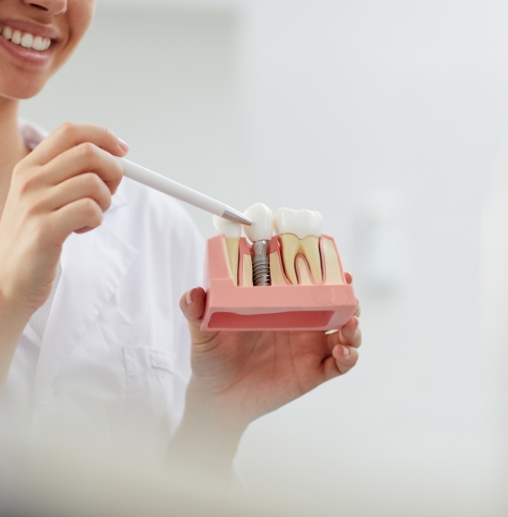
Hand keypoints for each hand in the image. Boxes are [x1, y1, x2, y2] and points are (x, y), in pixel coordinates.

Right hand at [0, 122, 126, 317]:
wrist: (7, 279)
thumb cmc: (33, 238)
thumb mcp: (43, 198)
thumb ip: (69, 176)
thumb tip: (114, 158)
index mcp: (30, 167)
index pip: (71, 131)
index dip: (103, 136)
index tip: (122, 151)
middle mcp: (30, 180)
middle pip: (89, 153)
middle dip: (114, 171)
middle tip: (109, 192)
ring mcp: (35, 204)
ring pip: (94, 183)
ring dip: (104, 201)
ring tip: (90, 216)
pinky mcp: (45, 229)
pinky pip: (91, 209)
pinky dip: (97, 220)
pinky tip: (81, 229)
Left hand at [179, 273, 360, 433]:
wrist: (217, 398)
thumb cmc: (212, 359)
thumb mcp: (204, 332)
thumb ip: (197, 312)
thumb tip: (192, 293)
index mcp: (279, 306)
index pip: (307, 283)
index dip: (323, 271)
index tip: (331, 261)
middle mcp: (299, 323)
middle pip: (334, 303)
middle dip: (347, 295)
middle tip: (348, 289)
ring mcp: (309, 347)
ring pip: (345, 331)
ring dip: (354, 325)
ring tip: (349, 324)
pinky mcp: (313, 372)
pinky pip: (340, 363)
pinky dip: (349, 356)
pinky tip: (342, 350)